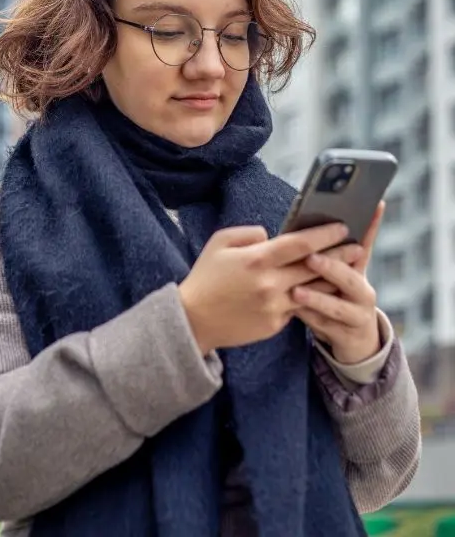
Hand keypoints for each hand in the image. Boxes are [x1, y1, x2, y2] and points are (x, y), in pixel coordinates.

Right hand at [179, 221, 349, 354]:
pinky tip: (323, 289)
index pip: (299, 243)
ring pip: (313, 290)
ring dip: (332, 278)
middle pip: (313, 267)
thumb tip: (272, 236)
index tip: (343, 226)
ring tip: (350, 268)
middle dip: (339, 255)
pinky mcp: (275, 325)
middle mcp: (269, 284)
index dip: (324, 234)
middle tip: (359, 246)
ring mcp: (274, 307)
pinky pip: (298, 307)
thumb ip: (249, 234)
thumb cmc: (206, 276)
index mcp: (256, 260)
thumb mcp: (220, 243)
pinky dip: (310, 297)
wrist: (193, 320)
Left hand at [291, 204, 384, 363]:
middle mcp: (363, 291)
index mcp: (358, 270)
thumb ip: (325, 252)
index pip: (367, 243)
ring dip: (317, 298)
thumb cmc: (335, 296)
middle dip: (331, 268)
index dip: (373, 224)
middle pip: (351, 278)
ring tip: (296, 292)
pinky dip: (309, 318)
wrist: (354, 340)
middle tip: (311, 258)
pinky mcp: (346, 336)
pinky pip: (325, 327)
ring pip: (338, 307)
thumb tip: (305, 226)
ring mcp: (358, 315)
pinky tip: (293, 311)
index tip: (374, 205)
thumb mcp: (335, 275)